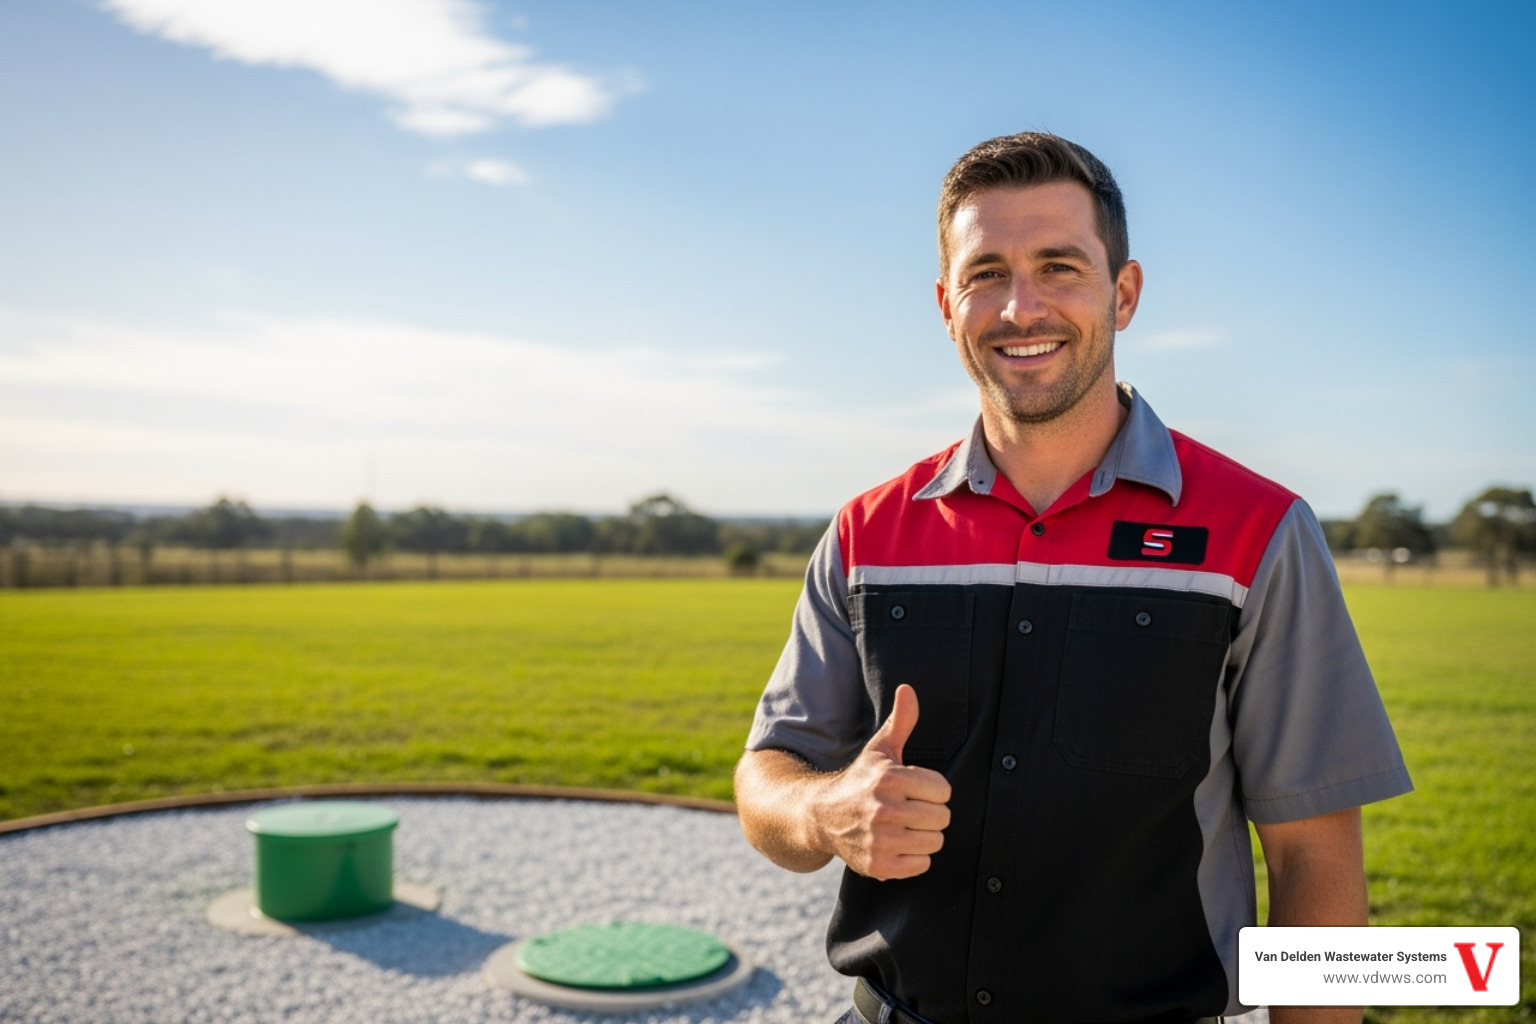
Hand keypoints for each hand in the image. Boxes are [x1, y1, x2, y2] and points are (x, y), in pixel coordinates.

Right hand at [814, 684, 952, 879]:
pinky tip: (898, 845)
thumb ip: (901, 721)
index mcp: (889, 778)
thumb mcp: (879, 749)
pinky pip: (921, 865)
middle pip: (942, 818)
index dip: (933, 790)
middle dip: (930, 814)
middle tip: (911, 810)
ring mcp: (881, 840)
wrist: (821, 817)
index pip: (943, 790)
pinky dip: (914, 858)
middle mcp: (884, 810)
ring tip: (906, 827)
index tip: (917, 790)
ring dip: (924, 836)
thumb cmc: (860, 780)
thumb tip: (908, 689)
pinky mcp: (879, 865)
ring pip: (934, 842)